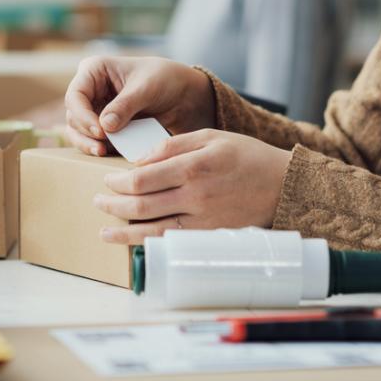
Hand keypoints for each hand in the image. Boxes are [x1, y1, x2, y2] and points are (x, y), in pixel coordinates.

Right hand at [64, 56, 214, 155]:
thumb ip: (125, 106)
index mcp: (94, 70)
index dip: (83, 115)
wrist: (184, 94)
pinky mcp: (105, 126)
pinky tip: (110, 154)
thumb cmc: (165, 79)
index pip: (75, 95)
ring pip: (79, 131)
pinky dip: (100, 147)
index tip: (101, 131)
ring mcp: (95, 109)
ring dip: (88, 144)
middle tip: (101, 148)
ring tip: (102, 153)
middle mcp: (90, 89)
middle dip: (85, 133)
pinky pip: (94, 140)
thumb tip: (104, 126)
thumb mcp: (147, 88)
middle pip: (74, 116)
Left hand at [92, 129, 291, 244]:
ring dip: (123, 232)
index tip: (107, 179)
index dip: (118, 181)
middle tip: (98, 201)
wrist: (282, 185)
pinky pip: (172, 241)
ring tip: (104, 231)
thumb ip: (173, 145)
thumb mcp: (211, 136)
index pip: (142, 177)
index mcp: (193, 166)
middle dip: (113, 204)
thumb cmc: (247, 156)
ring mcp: (202, 219)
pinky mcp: (209, 235)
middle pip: (141, 204)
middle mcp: (195, 195)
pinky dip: (149, 244)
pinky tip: (134, 243)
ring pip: (152, 229)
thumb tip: (140, 159)